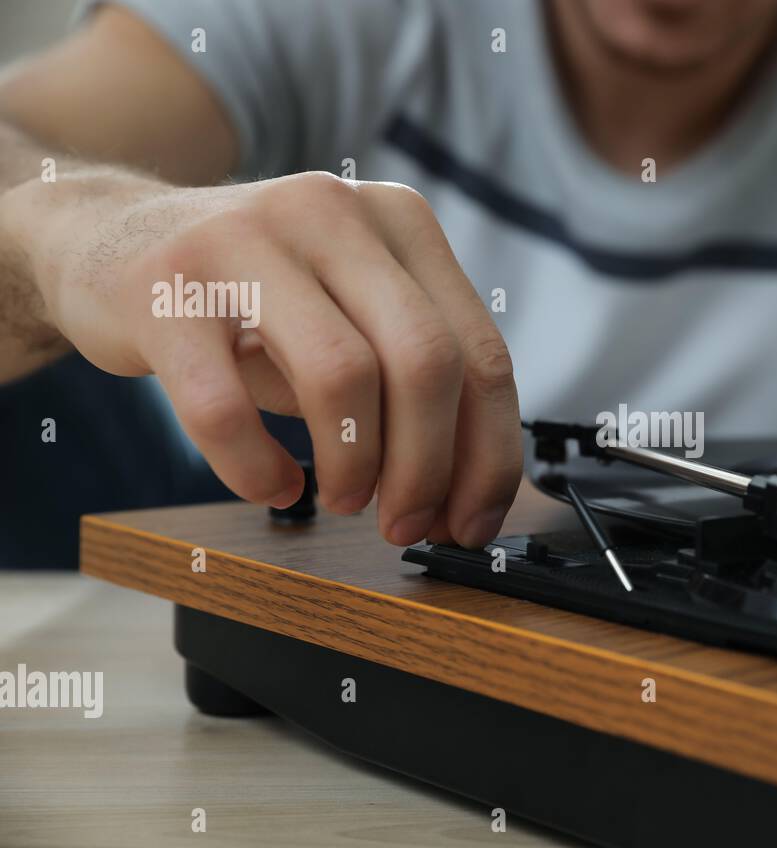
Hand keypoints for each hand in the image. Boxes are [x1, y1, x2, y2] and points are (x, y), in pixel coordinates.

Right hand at [12, 169, 520, 546]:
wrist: (107, 238)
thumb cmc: (254, 301)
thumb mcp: (351, 317)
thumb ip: (413, 387)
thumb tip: (464, 499)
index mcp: (401, 220)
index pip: (480, 353)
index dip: (487, 456)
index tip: (471, 523)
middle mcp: (333, 212)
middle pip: (425, 362)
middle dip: (427, 469)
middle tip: (406, 525)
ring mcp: (245, 238)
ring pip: (341, 375)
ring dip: (353, 467)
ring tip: (342, 498)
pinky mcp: (164, 286)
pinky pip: (225, 406)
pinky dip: (257, 469)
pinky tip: (271, 485)